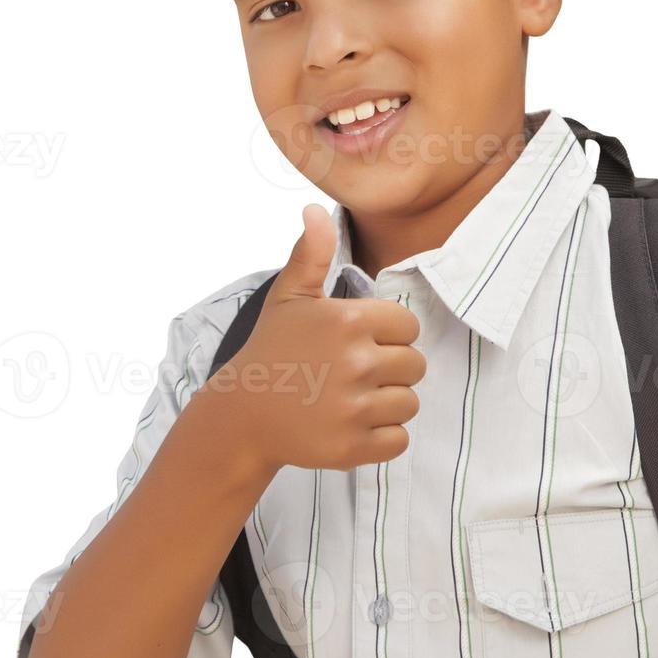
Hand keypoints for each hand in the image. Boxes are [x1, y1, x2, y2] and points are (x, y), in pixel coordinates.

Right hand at [203, 203, 424, 472]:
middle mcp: (356, 363)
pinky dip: (383, 437)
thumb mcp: (290, 297)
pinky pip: (399, 440)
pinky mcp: (352, 447)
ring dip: (388, 403)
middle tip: (354, 373)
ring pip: (409, 403)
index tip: (359, 342)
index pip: (408, 325)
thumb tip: (314, 210)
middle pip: (415, 365)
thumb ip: (312, 253)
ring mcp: (354, 408)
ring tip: (352, 398)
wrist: (242, 415)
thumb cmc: (273, 350)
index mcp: (348, 322)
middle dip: (391, 369)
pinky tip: (354, 424)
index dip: (388, 334)